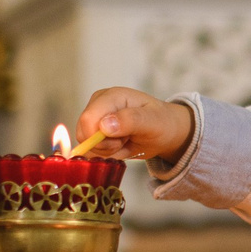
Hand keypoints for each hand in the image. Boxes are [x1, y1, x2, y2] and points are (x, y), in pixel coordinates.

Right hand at [74, 87, 195, 165]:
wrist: (166, 131)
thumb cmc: (162, 122)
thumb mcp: (153, 121)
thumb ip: (130, 120)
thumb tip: (104, 126)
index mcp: (110, 96)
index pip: (87, 119)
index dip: (100, 138)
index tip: (121, 141)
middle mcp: (97, 105)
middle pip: (84, 134)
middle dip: (106, 146)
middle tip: (126, 140)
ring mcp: (94, 119)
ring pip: (87, 145)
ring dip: (109, 151)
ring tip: (126, 141)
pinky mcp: (94, 132)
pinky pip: (92, 151)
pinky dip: (108, 154)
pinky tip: (121, 146)